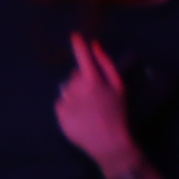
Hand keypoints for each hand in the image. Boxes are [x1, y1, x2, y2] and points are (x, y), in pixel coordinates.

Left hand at [49, 30, 139, 171]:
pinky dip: (69, 107)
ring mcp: (67, 102)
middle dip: (83, 80)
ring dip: (76, 94)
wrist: (109, 142)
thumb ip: (106, 64)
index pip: (82, 55)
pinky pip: (61, 103)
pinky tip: (81, 116)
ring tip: (89, 109)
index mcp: (93, 80)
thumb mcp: (119, 87)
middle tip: (96, 96)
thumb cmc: (117, 113)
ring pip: (67, 89)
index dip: (78, 44)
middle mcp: (77, 88)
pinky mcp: (59, 114)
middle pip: (75, 75)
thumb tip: (95, 45)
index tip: (75, 36)